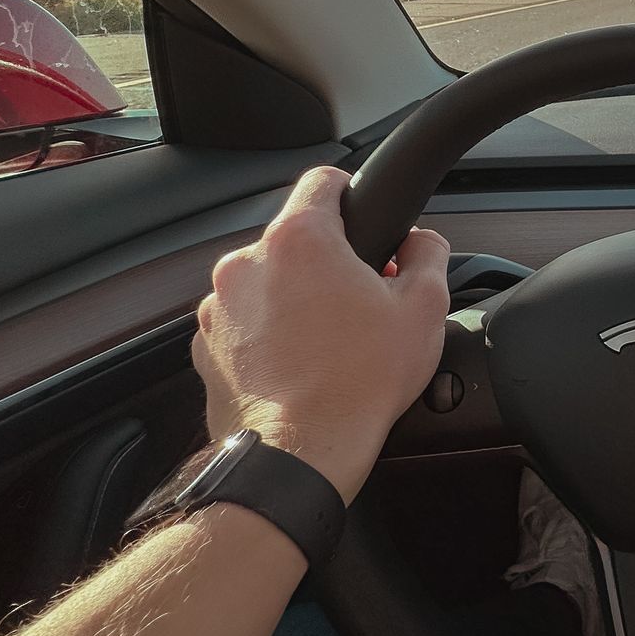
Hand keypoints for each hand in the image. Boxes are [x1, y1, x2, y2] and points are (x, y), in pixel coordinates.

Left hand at [193, 166, 450, 502]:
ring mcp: (219, 307)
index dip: (353, 194)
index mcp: (300, 240)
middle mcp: (248, 263)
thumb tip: (421, 243)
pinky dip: (268, 335)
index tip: (366, 219)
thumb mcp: (425, 309)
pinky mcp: (206, 347)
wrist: (299, 455)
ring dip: (296, 299)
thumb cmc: (358, 384)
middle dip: (329, 261)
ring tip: (331, 341)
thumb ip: (428, 255)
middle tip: (362, 300)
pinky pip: (244, 324)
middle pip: (295, 238)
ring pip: (267, 282)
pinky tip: (301, 365)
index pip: (323, 180)